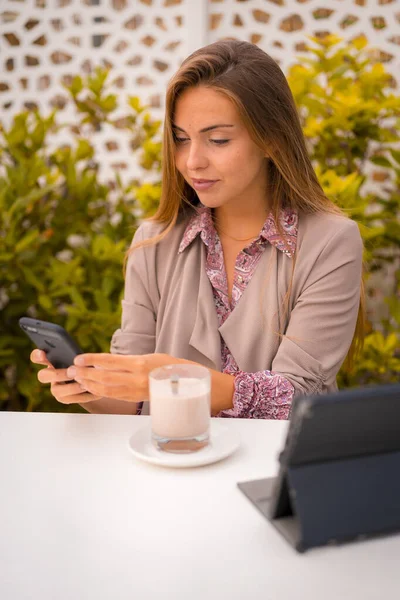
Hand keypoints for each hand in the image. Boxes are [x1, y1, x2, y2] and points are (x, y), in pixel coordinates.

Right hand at [31, 349, 101, 404]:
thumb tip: (80, 359)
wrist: (94, 379)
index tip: (42, 354)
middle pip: (42, 376)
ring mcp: (55, 387)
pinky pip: (69, 399)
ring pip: (56, 390)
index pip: (36, 357)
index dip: (37, 356)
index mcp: (51, 360)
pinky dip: (82, 396)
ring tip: (85, 384)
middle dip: (57, 374)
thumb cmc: (85, 364)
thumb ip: (76, 356)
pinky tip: (93, 392)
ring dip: (71, 387)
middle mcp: (49, 374)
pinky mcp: (63, 398)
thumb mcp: (82, 357)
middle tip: (72, 372)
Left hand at [64, 352, 180, 403]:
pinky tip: (91, 387)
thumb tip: (103, 362)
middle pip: (105, 377)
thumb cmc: (166, 366)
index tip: (78, 359)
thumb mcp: (147, 357)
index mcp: (140, 364)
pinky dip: (100, 391)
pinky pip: (114, 396)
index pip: (110, 361)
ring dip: (90, 384)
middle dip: (86, 374)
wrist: (183, 383)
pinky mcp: (135, 399)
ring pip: (107, 389)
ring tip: (78, 379)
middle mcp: (137, 379)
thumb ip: (126, 361)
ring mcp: (136, 391)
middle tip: (72, 370)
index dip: (92, 360)